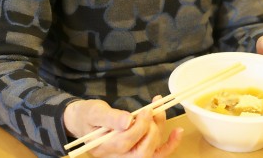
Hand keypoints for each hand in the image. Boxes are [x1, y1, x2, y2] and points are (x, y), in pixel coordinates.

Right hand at [63, 97, 182, 157]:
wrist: (84, 121)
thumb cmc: (88, 116)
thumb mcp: (95, 112)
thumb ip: (111, 117)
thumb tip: (128, 121)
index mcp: (105, 148)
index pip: (126, 141)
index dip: (140, 126)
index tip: (146, 110)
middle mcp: (118, 157)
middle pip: (142, 151)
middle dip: (151, 129)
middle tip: (150, 110)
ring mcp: (128, 156)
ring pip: (151, 151)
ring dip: (160, 130)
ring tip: (159, 110)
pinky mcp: (137, 151)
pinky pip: (156, 154)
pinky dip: (170, 145)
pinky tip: (178, 131)